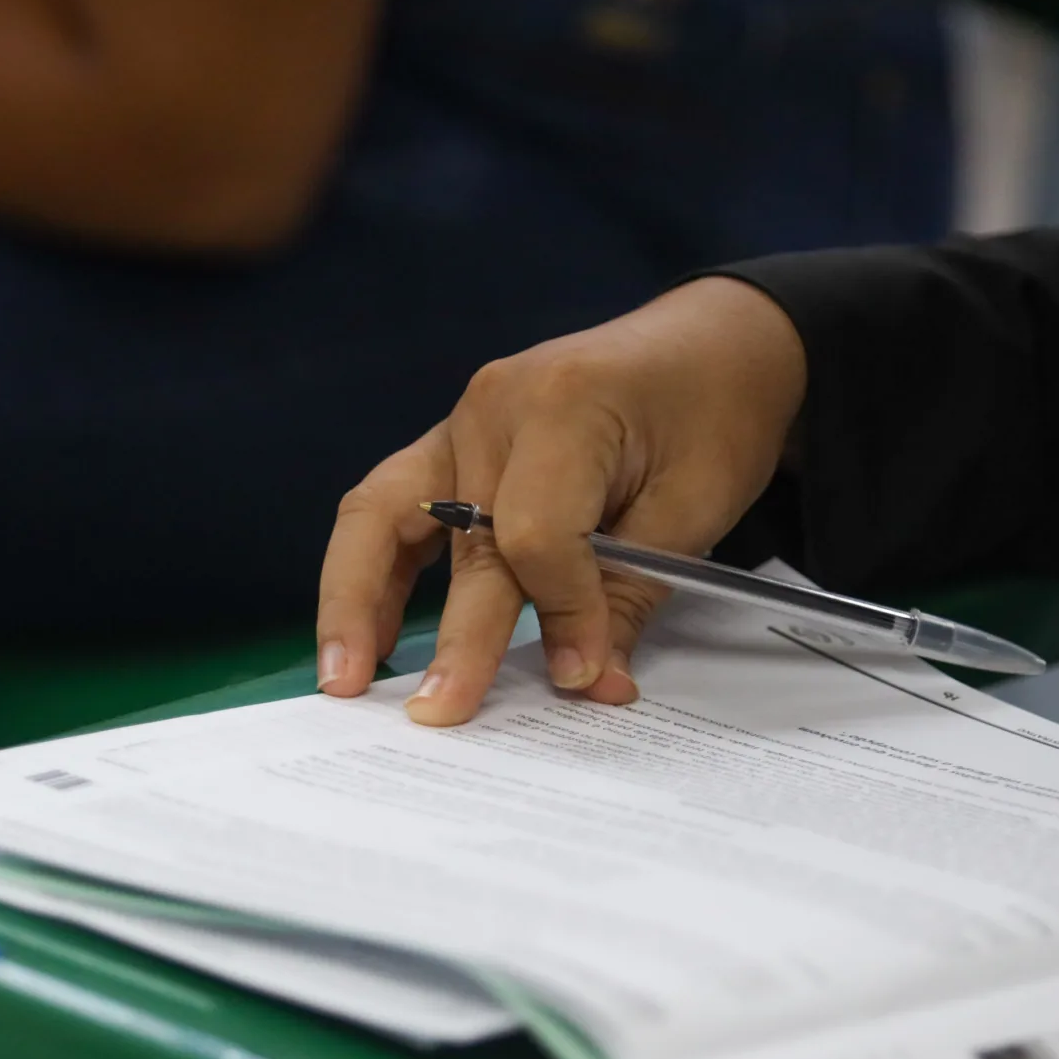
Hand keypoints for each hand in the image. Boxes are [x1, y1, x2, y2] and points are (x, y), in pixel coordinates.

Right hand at [316, 276, 807, 723]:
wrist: (713, 344)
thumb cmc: (715, 412)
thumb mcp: (695, 507)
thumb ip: (630, 595)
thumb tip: (586, 682)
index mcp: (563, 405)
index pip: (536, 535)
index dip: (562, 613)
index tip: (588, 672)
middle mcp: (493, 409)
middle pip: (461, 541)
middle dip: (452, 639)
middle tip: (436, 714)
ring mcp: (461, 422)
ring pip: (380, 516)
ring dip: (354, 601)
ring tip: (344, 679)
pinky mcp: (449, 444)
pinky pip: (390, 509)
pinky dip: (371, 576)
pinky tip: (366, 639)